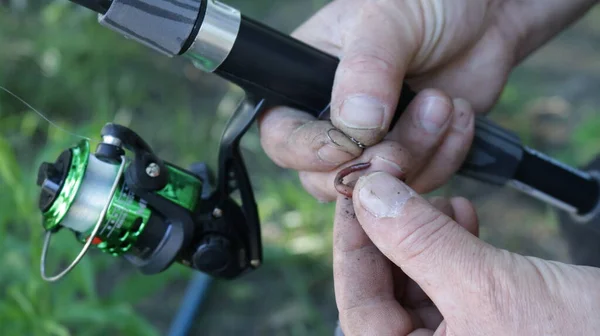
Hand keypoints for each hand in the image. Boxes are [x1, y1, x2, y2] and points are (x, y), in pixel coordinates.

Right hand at [258, 0, 596, 200]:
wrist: (485, 13)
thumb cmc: (426, 1)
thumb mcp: (387, 20)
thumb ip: (367, 70)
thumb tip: (355, 127)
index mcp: (305, 82)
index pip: (283, 135)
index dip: (310, 149)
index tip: (349, 145)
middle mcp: (333, 119)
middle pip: (326, 175)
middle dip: (371, 163)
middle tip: (405, 136)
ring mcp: (375, 142)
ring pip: (376, 185)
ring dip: (416, 155)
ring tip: (444, 104)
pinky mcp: (413, 154)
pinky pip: (419, 181)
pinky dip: (443, 158)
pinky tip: (457, 115)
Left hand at [333, 171, 599, 334]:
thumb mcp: (485, 287)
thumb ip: (418, 242)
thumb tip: (368, 194)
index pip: (359, 303)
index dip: (352, 240)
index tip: (354, 189)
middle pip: (385, 288)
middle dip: (390, 231)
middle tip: (392, 181)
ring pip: (418, 280)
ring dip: (422, 233)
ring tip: (436, 199)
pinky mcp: (488, 324)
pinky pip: (453, 281)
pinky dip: (454, 244)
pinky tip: (461, 212)